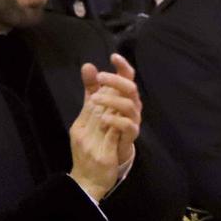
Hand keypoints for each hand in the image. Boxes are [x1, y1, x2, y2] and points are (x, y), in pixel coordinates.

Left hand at [68, 52, 139, 200]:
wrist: (98, 164)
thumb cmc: (100, 133)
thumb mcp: (91, 107)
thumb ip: (91, 88)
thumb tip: (88, 66)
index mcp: (123, 99)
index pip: (128, 78)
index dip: (123, 66)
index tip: (113, 56)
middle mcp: (131, 108)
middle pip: (131, 88)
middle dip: (116, 80)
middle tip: (100, 77)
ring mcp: (132, 123)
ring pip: (130, 105)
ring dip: (112, 99)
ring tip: (95, 99)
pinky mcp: (130, 138)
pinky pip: (128, 126)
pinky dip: (116, 120)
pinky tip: (103, 118)